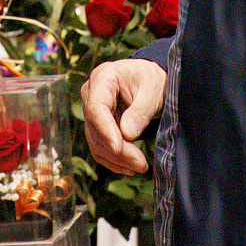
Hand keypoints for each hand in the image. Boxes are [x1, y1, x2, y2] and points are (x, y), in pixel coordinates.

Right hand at [82, 59, 165, 175]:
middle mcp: (92, 94)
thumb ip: (140, 111)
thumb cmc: (151, 79)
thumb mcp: (153, 90)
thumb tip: (127, 134)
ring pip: (96, 141)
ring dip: (116, 159)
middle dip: (117, 150)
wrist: (150, 80)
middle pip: (96, 128)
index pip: (96, 107)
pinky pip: (99, 147)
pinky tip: (129, 168)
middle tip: (141, 164)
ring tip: (140, 166)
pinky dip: (113, 160)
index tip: (118, 148)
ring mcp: (92, 111)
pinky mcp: (97, 126)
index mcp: (103, 78)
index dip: (105, 130)